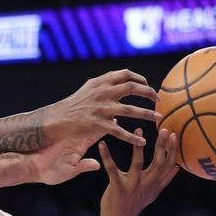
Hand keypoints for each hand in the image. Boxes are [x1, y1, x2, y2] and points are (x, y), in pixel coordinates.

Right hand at [42, 70, 160, 148]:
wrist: (56, 119)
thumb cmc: (73, 105)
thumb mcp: (88, 89)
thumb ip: (105, 84)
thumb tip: (124, 82)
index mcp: (100, 82)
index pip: (126, 74)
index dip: (140, 78)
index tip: (148, 85)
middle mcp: (102, 92)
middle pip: (132, 87)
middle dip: (149, 93)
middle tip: (158, 100)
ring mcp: (100, 108)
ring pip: (130, 110)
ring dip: (147, 114)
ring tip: (158, 118)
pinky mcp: (97, 124)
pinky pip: (119, 132)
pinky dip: (132, 137)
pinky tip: (142, 141)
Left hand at [97, 128, 178, 215]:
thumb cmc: (135, 203)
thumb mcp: (153, 193)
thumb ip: (165, 179)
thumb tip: (178, 167)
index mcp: (155, 183)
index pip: (169, 164)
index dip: (173, 149)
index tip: (174, 133)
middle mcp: (147, 184)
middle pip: (158, 162)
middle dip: (162, 145)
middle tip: (163, 128)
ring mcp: (132, 186)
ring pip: (137, 163)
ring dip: (138, 146)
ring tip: (138, 129)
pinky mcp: (117, 187)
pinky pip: (112, 169)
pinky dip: (107, 156)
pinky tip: (102, 144)